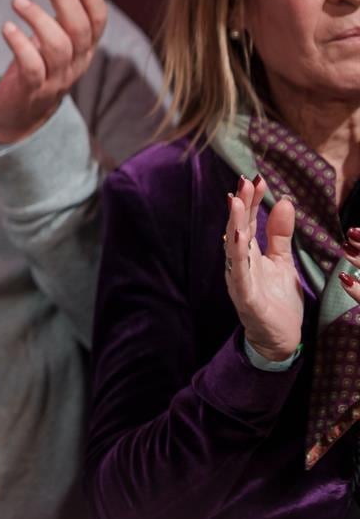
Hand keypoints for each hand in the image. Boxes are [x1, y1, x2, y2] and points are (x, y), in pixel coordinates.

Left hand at [0, 0, 106, 145]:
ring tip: (18, 0)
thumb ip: (59, 20)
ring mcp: (55, 80)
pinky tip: (7, 27)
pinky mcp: (31, 91)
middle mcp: (75, 64)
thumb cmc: (35, 72)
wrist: (20, 119)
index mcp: (84, 49)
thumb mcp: (53, 44)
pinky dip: (20, 44)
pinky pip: (31, 67)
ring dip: (38, 18)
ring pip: (57, 46)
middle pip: (79, 28)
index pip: (97, 19)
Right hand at [227, 176, 302, 361]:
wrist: (278, 339)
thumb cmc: (277, 300)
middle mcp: (239, 263)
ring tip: (236, 202)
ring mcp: (239, 279)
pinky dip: (237, 255)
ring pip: (233, 248)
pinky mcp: (245, 296)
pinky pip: (239, 273)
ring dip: (234, 224)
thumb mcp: (283, 263)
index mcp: (249, 253)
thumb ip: (280, 235)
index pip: (248, 221)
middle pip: (238, 229)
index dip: (251, 200)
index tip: (257, 179)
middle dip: (240, 205)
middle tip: (245, 181)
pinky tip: (238, 238)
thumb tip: (285, 202)